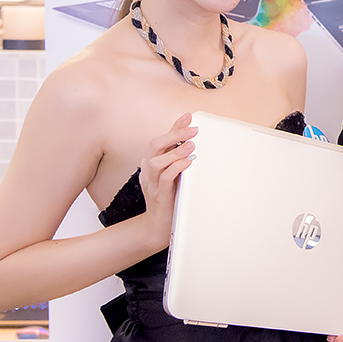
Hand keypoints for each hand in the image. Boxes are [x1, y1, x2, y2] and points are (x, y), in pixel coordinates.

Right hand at [138, 113, 196, 249]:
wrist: (158, 225)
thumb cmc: (169, 196)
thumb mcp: (174, 173)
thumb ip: (180, 158)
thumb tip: (194, 141)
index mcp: (151, 162)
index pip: (161, 139)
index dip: (174, 127)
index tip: (189, 116)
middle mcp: (148, 170)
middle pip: (155, 146)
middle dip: (174, 135)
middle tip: (193, 130)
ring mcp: (151, 183)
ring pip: (156, 162)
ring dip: (175, 152)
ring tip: (192, 146)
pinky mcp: (159, 195)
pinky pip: (164, 179)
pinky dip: (176, 169)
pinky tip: (187, 163)